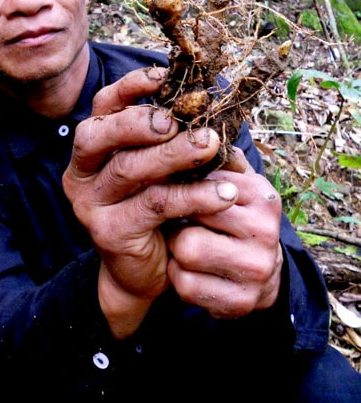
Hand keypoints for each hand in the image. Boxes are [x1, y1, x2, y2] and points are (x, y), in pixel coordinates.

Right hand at [63, 67, 235, 336]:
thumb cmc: (155, 208)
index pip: (101, 107)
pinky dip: (192, 195)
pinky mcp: (108, 232)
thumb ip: (168, 138)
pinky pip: (153, 205)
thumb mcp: (159, 168)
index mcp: (91, 149)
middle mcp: (81, 173)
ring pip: (129, 168)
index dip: (130, 87)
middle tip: (178, 119)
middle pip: (99, 134)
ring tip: (211, 145)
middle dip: (140, 121)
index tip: (165, 76)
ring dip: (174, 154)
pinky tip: (223, 193)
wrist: (144, 270)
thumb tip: (205, 99)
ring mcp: (90, 204)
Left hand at [166, 147, 282, 317]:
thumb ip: (215, 157)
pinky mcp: (240, 302)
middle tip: (174, 215)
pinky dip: (178, 276)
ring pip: (185, 250)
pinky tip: (190, 269)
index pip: (203, 179)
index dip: (177, 182)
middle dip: (176, 215)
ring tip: (184, 242)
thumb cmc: (234, 216)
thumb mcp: (233, 182)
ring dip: (175, 248)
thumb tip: (189, 127)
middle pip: (191, 213)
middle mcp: (266, 232)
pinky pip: (185, 285)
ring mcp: (256, 270)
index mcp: (262, 195)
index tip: (163, 182)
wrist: (260, 272)